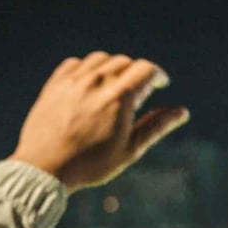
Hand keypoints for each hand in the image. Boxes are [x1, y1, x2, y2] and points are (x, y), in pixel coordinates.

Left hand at [9, 52, 189, 191]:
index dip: (158, 75)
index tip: (161, 83)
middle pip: (125, 62)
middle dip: (137, 73)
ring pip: (101, 59)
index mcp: (119, 97)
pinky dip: (89, 69)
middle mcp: (97, 82)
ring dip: (114, 68)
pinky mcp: (55, 84)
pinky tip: (91, 84)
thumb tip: (182, 111)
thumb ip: (157, 126)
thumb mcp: (130, 149)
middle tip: (139, 91)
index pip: (146, 69)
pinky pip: (76, 64)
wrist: (44, 167)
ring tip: (115, 86)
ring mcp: (74, 80)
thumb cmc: (91, 164)